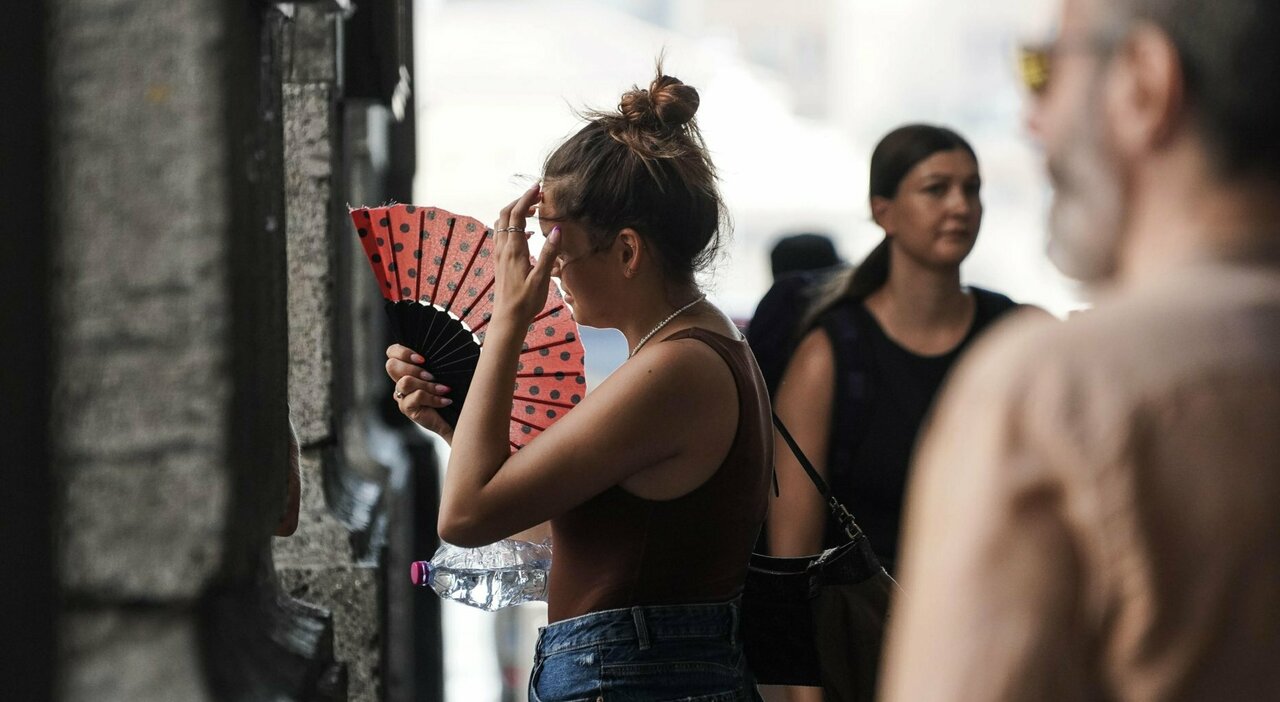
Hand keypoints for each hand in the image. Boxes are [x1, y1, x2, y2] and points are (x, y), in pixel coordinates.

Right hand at [385, 343, 454, 438]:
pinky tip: (446, 400)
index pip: (391, 352)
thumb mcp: (446, 372)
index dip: (403, 352)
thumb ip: (438, 360)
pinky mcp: (407, 408)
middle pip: (391, 366)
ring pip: (405, 382)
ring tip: (444, 389)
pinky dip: (434, 398)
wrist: (458, 418)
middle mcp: (401, 381)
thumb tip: (444, 345)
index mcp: (408, 369)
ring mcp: (402, 396)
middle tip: (432, 376)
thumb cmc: (454, 392)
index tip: (423, 359)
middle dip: (414, 369)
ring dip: (427, 384)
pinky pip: (417, 397)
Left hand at [492, 184, 560, 328]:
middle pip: (506, 214)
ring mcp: (500, 255)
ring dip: (516, 212)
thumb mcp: (541, 279)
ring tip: (534, 210)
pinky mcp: (501, 262)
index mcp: (514, 250)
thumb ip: (549, 253)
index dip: (527, 198)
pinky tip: (528, 233)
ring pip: (502, 224)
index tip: (538, 187)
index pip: (517, 214)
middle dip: (521, 200)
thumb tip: (557, 229)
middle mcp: (503, 249)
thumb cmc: (525, 302)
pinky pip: (504, 235)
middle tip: (538, 195)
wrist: (508, 319)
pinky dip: (514, 226)